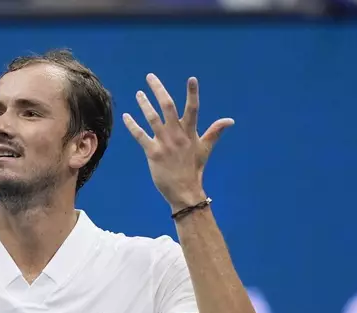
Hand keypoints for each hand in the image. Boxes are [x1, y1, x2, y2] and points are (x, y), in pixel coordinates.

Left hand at [123, 74, 233, 211]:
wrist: (184, 191)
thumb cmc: (194, 169)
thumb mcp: (205, 149)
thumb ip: (215, 132)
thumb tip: (230, 120)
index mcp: (190, 133)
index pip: (193, 109)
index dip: (192, 93)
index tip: (191, 79)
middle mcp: (177, 135)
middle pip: (168, 107)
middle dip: (158, 90)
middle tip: (150, 77)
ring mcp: (164, 143)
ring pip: (152, 118)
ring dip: (144, 104)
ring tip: (139, 93)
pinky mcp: (153, 152)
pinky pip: (140, 135)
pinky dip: (132, 125)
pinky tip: (126, 116)